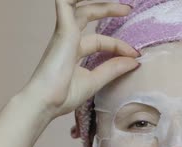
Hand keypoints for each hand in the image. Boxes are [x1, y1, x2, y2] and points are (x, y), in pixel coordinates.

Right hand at [19, 0, 139, 120]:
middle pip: (88, 16)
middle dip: (109, 9)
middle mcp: (68, 40)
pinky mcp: (63, 31)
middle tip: (129, 9)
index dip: (119, 45)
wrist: (45, 102)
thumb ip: (113, 69)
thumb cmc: (63, 96)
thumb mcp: (95, 81)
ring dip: (97, 2)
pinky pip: (66, 3)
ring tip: (117, 3)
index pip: (101, 41)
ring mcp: (64, 34)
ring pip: (79, 7)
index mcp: (73, 52)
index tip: (136, 54)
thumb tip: (134, 61)